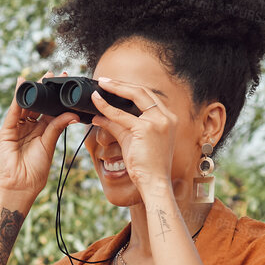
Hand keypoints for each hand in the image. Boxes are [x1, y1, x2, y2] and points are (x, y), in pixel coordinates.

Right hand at [0, 71, 82, 199]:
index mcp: (42, 133)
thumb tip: (72, 114)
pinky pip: (13, 112)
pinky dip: (16, 98)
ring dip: (33, 91)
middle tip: (55, 75)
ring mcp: (17, 129)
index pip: (50, 111)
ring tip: (42, 77)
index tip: (66, 85)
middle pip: (38, 105)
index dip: (57, 99)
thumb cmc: (35, 172)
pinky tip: (22, 86)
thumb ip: (56, 128)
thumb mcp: (48, 145)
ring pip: (26, 106)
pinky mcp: (6, 131)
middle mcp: (29, 128)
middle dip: (46, 91)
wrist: (20, 186)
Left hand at [90, 76, 177, 196]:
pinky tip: (97, 104)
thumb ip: (118, 126)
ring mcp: (158, 122)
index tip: (115, 85)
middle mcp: (166, 117)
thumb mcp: (132, 140)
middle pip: (142, 91)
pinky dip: (107, 108)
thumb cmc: (147, 166)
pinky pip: (121, 115)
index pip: (148, 96)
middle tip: (104, 81)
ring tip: (100, 86)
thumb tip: (100, 116)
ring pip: (134, 96)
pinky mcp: (145, 129)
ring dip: (114, 89)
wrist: (154, 183)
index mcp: (168, 119)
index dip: (130, 89)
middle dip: (121, 84)